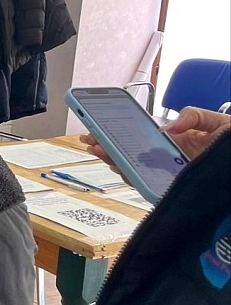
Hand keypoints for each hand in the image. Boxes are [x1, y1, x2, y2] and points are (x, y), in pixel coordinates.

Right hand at [80, 105, 230, 173]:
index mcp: (175, 142)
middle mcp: (168, 159)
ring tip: (99, 150)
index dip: (119, 134)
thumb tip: (167, 128)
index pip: (141, 139)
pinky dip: (132, 179)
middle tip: (90, 140)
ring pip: (135, 171)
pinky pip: (148, 186)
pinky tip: (120, 168)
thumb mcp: (214, 121)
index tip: (100, 128)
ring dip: (113, 161)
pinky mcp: (175, 188)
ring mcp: (170, 174)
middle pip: (131, 155)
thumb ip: (192, 116)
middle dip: (107, 148)